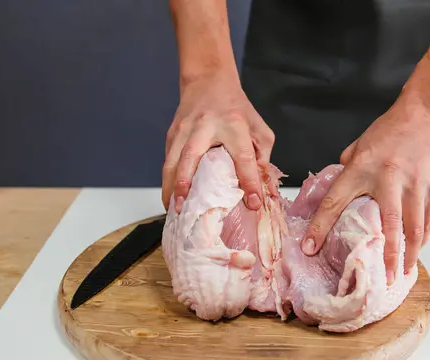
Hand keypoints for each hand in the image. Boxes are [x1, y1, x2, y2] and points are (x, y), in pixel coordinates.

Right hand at [162, 71, 274, 211]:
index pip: (243, 157)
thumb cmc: (236, 107)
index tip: (253, 202)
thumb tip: (258, 184)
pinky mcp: (172, 133)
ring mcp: (184, 129)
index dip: (249, 181)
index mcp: (234, 124)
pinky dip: (167, 181)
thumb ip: (262, 154)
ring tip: (173, 209)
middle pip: (192, 157)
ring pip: (172, 161)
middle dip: (186, 184)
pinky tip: (170, 197)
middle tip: (184, 208)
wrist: (208, 80)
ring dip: (170, 187)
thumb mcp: (258, 127)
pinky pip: (168, 160)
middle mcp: (205, 126)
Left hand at [301, 93, 429, 284]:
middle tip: (381, 279)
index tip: (309, 248)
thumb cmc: (389, 129)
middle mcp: (388, 180)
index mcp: (361, 169)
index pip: (334, 202)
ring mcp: (414, 185)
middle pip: (386, 225)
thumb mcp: (358, 145)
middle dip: (385, 255)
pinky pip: (429, 219)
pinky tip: (416, 250)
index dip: (320, 227)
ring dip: (408, 254)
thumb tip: (338, 191)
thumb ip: (347, 169)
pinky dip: (423, 238)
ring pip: (413, 228)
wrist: (427, 112)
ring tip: (401, 274)